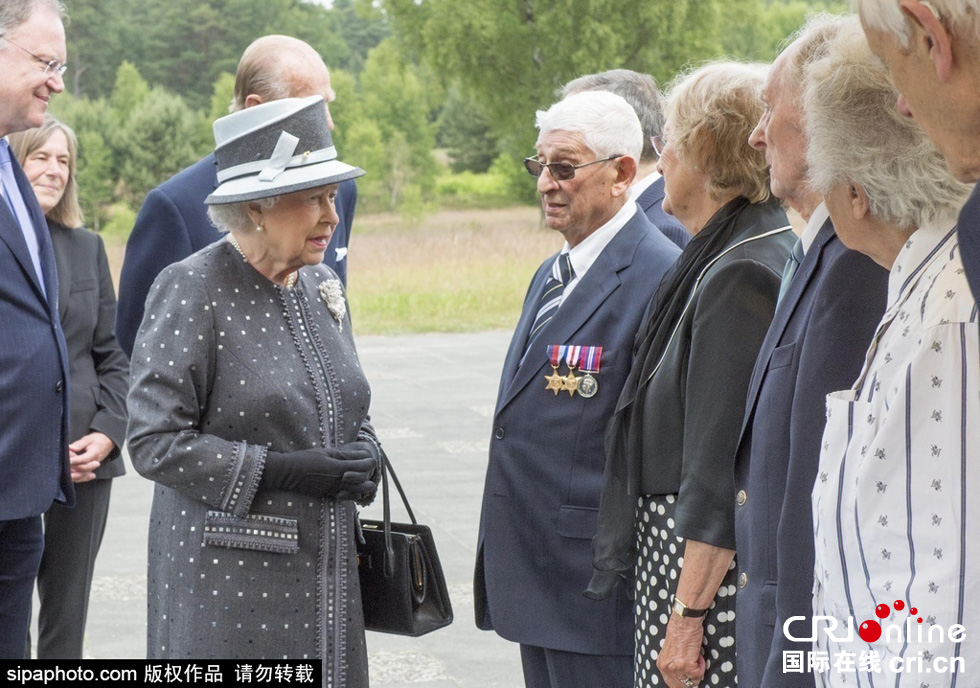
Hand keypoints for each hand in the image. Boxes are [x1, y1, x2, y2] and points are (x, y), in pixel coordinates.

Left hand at [68, 432, 114, 482]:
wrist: (106, 443)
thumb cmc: (96, 440)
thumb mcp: (88, 439)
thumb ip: (79, 444)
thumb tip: (70, 448)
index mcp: (95, 452)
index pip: (85, 459)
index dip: (76, 460)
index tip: (68, 460)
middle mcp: (95, 461)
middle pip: (84, 469)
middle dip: (73, 468)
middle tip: (64, 467)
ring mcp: (93, 467)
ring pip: (84, 474)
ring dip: (75, 476)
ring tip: (67, 476)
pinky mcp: (90, 469)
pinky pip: (85, 476)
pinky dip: (79, 479)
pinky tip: (72, 478)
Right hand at [263, 446, 377, 499]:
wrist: (288, 473)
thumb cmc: (306, 458)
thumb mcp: (326, 452)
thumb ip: (344, 454)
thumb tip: (361, 454)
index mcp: (338, 468)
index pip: (362, 467)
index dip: (370, 462)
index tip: (371, 458)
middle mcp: (338, 482)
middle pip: (363, 484)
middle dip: (369, 477)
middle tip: (369, 470)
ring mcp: (333, 490)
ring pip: (356, 493)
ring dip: (362, 487)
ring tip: (364, 480)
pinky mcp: (327, 495)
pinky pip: (345, 497)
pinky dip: (352, 493)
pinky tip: (351, 487)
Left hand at [657, 613, 705, 687]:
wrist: (684, 622)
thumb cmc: (679, 632)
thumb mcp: (670, 651)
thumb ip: (672, 664)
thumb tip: (681, 676)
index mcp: (661, 665)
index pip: (671, 684)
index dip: (682, 682)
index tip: (689, 679)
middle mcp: (666, 668)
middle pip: (681, 686)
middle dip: (691, 680)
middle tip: (695, 669)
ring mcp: (676, 667)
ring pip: (692, 681)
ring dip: (697, 671)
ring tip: (696, 658)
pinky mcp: (687, 665)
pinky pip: (699, 674)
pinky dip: (702, 665)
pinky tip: (698, 655)